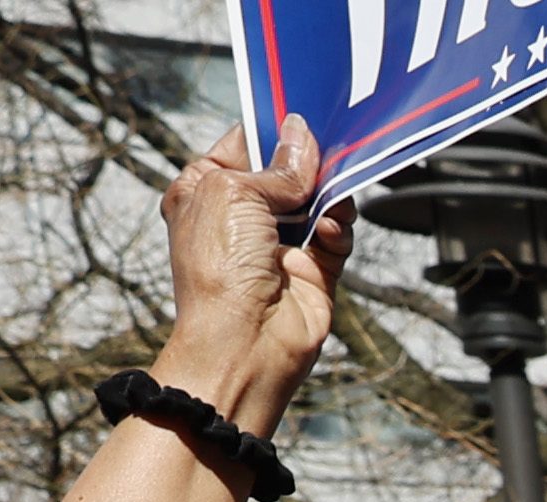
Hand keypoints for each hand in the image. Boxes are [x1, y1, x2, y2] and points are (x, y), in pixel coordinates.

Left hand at [151, 128, 345, 432]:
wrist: (244, 341)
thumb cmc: (218, 270)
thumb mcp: (234, 192)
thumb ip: (277, 167)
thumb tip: (304, 136)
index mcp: (206, 190)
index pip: (245, 144)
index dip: (272, 130)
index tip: (300, 115)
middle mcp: (242, 216)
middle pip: (288, 171)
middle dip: (309, 162)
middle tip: (328, 150)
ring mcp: (279, 243)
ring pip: (320, 200)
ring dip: (329, 195)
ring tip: (330, 197)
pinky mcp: (314, 270)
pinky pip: (339, 235)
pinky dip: (339, 228)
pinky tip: (330, 231)